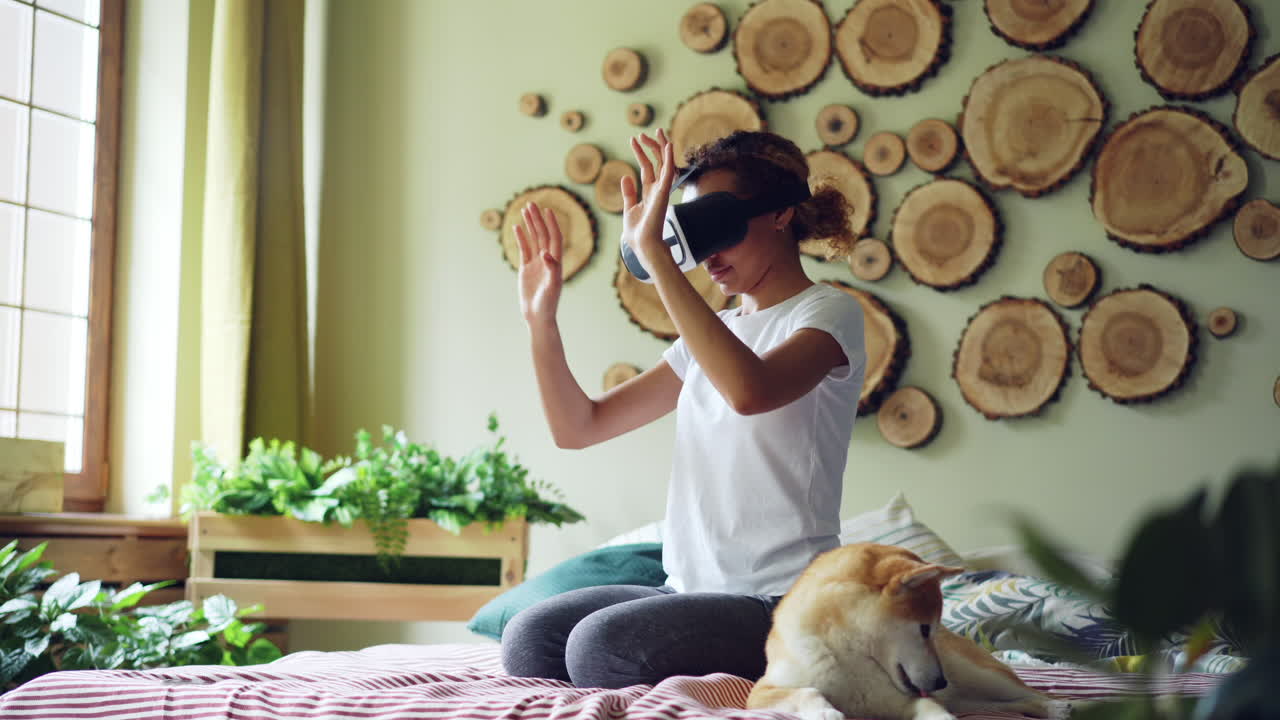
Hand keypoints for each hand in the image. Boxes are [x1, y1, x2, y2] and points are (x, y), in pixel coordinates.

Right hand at [513, 201, 562, 326]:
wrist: (538, 316)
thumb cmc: (548, 303)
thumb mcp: (552, 286)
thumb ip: (552, 269)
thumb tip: (546, 254)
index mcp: (556, 262)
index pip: (554, 238)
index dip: (552, 224)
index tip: (547, 210)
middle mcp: (547, 260)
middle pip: (543, 234)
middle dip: (538, 219)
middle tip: (531, 203)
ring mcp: (536, 263)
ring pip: (533, 239)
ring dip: (530, 224)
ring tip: (525, 209)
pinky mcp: (526, 269)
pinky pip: (524, 249)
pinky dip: (521, 237)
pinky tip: (517, 227)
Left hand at [620, 128, 678, 275]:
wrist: (643, 245)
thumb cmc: (637, 233)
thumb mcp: (629, 209)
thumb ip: (628, 193)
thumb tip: (625, 177)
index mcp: (649, 193)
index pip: (646, 168)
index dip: (641, 153)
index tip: (634, 140)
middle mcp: (657, 190)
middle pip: (657, 163)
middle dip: (652, 147)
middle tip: (646, 132)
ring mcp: (661, 191)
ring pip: (665, 164)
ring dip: (661, 147)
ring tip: (657, 131)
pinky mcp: (663, 194)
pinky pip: (668, 173)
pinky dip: (669, 159)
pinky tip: (668, 145)